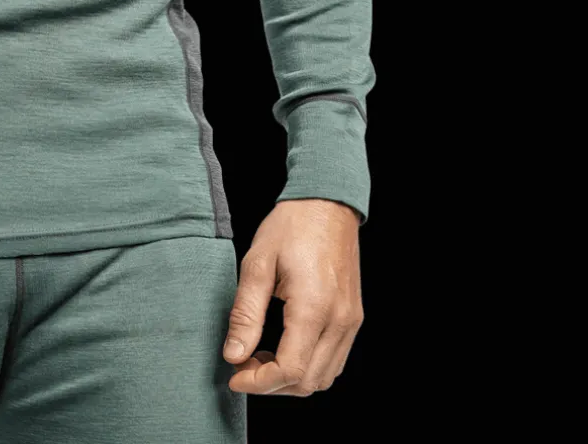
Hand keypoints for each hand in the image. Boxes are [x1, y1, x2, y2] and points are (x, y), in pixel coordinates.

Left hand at [222, 198, 363, 396]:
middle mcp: (339, 321)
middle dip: (272, 384)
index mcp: (313, 307)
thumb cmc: (291, 226)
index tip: (234, 375)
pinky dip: (309, 366)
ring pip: (324, 377)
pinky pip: (334, 360)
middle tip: (243, 363)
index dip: (259, 382)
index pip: (290, 370)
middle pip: (308, 382)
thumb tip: (234, 355)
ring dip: (291, 379)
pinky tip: (284, 347)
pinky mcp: (353, 318)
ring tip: (261, 355)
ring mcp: (351, 321)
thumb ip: (245, 313)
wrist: (327, 203)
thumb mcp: (257, 263)